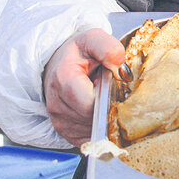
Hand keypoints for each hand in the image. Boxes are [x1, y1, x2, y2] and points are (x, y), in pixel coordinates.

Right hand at [43, 28, 125, 146]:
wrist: (58, 62)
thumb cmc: (78, 52)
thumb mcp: (93, 39)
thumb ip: (109, 48)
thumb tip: (121, 69)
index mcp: (64, 80)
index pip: (92, 104)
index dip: (108, 97)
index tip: (111, 85)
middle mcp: (57, 105)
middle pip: (94, 119)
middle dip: (108, 108)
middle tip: (108, 91)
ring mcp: (60, 122)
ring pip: (93, 131)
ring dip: (103, 118)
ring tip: (100, 99)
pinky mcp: (65, 132)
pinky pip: (89, 139)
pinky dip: (98, 128)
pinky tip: (98, 112)